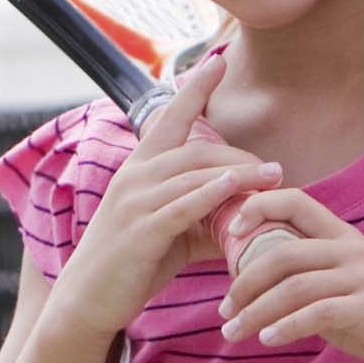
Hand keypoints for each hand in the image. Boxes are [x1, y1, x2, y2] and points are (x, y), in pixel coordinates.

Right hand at [52, 55, 283, 340]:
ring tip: (273, 176)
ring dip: (237, 173)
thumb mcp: (174, 232)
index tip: (217, 61)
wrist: (89, 301)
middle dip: (237, 154)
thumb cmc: (134, 263)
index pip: (169, 118)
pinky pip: (181, 205)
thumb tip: (253, 211)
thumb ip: (208, 214)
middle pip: (195, 149)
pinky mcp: (140, 230)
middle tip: (275, 168)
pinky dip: (210, 193)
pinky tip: (235, 187)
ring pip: (193, 174)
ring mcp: (135, 202)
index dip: (193, 90)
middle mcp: (134, 177)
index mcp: (139, 169)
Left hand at [216, 188, 363, 362]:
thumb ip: (303, 273)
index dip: (258, 205)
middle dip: (244, 281)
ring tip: (233, 332)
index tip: (229, 229)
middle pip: (284, 251)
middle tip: (223, 309)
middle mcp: (352, 250)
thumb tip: (246, 275)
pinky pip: (318, 314)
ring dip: (256, 312)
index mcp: (342, 236)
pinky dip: (286, 327)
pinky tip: (267, 340)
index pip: (296, 200)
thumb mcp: (337, 285)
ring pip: (295, 286)